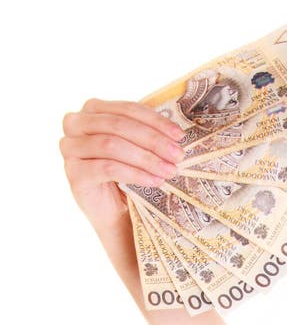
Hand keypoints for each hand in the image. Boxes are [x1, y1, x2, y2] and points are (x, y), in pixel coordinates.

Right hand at [59, 98, 183, 231]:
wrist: (115, 215)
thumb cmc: (128, 177)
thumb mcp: (136, 148)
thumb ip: (146, 132)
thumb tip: (176, 132)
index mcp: (92, 110)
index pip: (127, 109)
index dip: (155, 121)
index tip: (179, 136)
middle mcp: (75, 123)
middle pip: (119, 125)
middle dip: (153, 140)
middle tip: (178, 155)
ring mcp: (70, 148)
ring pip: (112, 145)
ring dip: (146, 158)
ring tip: (169, 170)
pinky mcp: (74, 173)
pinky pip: (108, 167)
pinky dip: (135, 173)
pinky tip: (154, 181)